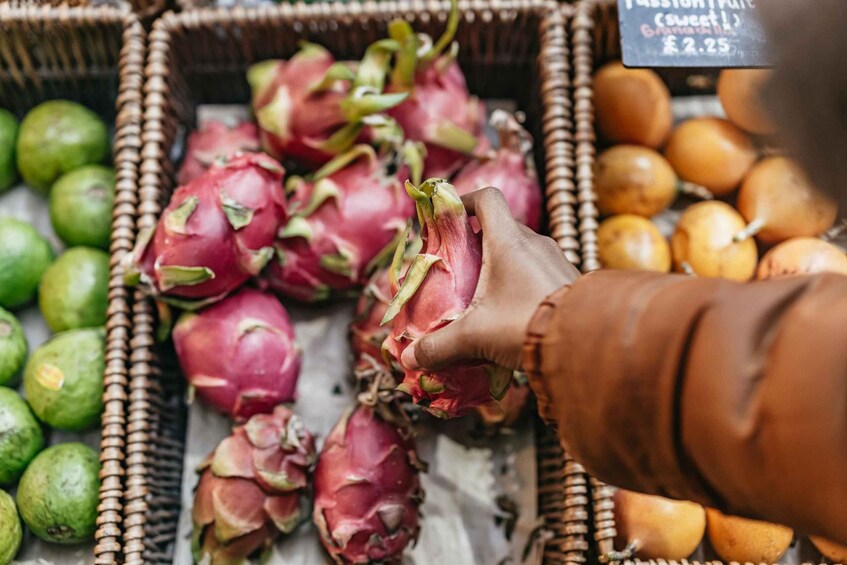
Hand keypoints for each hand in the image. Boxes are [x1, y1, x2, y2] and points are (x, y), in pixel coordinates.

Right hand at [401, 187, 580, 370]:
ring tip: (483, 296)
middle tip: (458, 270)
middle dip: (476, 245)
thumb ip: (440, 346)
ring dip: (500, 266)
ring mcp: (556, 260)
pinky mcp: (569, 281)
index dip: (463, 201)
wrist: (587, 342)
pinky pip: (538, 272)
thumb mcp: (475, 337)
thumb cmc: (526, 325)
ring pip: (520, 252)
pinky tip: (512, 313)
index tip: (446, 220)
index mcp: (509, 241)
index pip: (486, 198)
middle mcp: (535, 243)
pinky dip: (521, 283)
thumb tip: (411, 359)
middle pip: (499, 228)